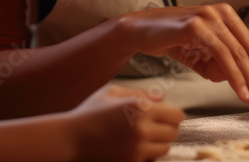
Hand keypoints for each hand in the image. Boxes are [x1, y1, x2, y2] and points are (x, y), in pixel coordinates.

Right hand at [66, 85, 184, 161]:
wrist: (71, 138)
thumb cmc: (90, 112)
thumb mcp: (113, 93)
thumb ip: (140, 93)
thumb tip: (161, 98)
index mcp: (140, 108)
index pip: (177, 115)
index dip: (173, 115)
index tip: (166, 115)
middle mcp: (142, 129)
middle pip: (173, 132)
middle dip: (167, 128)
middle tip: (155, 126)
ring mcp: (137, 148)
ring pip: (164, 148)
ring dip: (158, 142)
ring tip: (144, 136)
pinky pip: (150, 159)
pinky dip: (147, 154)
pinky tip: (135, 146)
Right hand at [119, 4, 248, 106]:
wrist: (140, 31)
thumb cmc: (172, 42)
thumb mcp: (202, 55)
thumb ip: (220, 67)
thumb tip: (239, 82)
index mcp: (227, 16)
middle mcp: (221, 13)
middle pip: (248, 49)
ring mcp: (209, 17)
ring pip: (237, 53)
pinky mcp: (197, 25)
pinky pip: (221, 54)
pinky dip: (233, 75)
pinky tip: (239, 90)